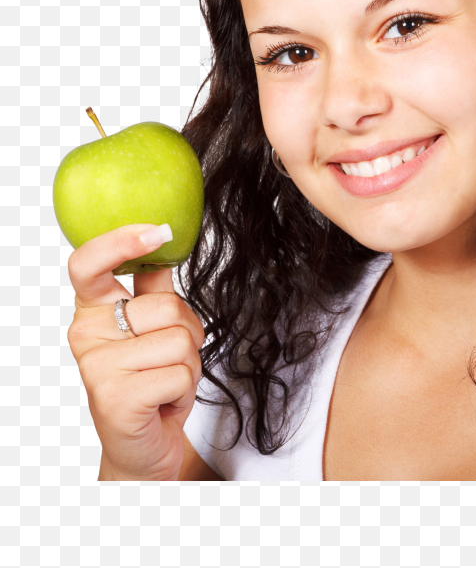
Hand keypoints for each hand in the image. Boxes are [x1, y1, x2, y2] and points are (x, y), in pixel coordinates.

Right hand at [65, 223, 205, 480]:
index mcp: (93, 311)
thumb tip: (165, 240)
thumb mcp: (155, 328)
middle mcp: (86, 335)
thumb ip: (155, 288)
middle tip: (169, 360)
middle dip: (186, 332)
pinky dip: (184, 389)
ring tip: (165, 381)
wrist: (144, 445)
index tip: (157, 231)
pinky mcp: (115, 398)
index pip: (88, 265)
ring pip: (179, 340)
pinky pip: (180, 372)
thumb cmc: (153, 381)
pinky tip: (162, 402)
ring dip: (188, 364)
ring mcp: (97, 368)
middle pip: (166, 305)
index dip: (121, 242)